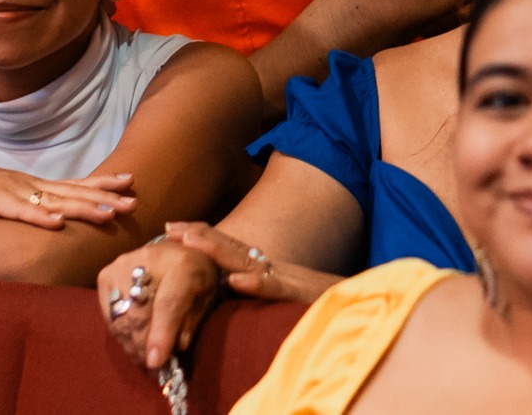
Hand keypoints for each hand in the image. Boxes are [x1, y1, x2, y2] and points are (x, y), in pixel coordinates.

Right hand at [0, 156, 134, 230]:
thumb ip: (18, 208)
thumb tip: (41, 220)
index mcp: (27, 185)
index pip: (72, 184)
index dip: (101, 185)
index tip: (130, 182)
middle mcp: (24, 185)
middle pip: (72, 191)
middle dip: (105, 196)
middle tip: (135, 200)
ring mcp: (8, 192)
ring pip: (53, 201)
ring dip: (83, 208)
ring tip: (111, 214)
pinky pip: (18, 212)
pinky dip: (39, 218)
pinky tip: (58, 225)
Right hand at [97, 233, 223, 370]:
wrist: (176, 250)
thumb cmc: (196, 277)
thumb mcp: (206, 297)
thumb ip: (192, 322)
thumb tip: (176, 348)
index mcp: (183, 264)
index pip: (168, 303)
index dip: (161, 334)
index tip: (155, 362)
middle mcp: (148, 258)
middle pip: (139, 314)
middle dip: (144, 346)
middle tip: (153, 366)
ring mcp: (122, 265)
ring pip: (121, 317)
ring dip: (132, 343)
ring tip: (143, 355)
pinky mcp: (106, 274)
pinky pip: (109, 315)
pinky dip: (121, 333)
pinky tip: (133, 340)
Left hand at [168, 221, 330, 304]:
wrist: (361, 303)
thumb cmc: (320, 303)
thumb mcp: (283, 295)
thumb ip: (259, 288)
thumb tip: (229, 285)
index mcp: (265, 269)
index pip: (228, 250)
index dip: (202, 238)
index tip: (174, 230)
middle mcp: (272, 269)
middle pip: (231, 249)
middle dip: (199, 236)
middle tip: (170, 228)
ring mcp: (286, 280)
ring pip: (247, 263)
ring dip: (218, 250)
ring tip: (191, 241)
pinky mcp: (300, 296)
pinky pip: (276, 289)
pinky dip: (256, 284)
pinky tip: (237, 281)